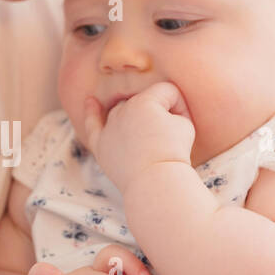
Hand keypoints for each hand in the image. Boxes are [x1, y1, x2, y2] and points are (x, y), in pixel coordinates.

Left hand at [81, 81, 195, 190]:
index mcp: (145, 100)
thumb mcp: (185, 124)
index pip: (168, 92)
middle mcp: (123, 109)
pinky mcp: (101, 145)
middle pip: (147, 102)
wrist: (155, 182)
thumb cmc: (173, 153)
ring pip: (125, 113)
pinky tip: (90, 101)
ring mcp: (110, 127)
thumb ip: (173, 110)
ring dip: (138, 120)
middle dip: (161, 115)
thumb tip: (160, 114)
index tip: (184, 128)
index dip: (181, 108)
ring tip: (150, 139)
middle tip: (169, 139)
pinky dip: (91, 112)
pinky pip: (92, 124)